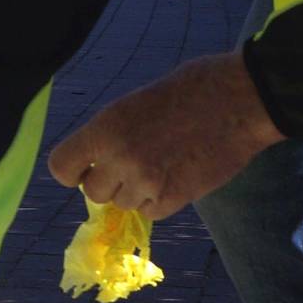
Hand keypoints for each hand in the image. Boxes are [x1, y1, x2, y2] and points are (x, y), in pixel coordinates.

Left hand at [44, 52, 286, 219]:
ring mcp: (147, 182)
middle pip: (93, 192)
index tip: (86, 168)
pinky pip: (151, 213)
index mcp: (106, 127)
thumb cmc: (191, 89)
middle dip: (109, 182)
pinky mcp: (174, 199)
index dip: (73, 170)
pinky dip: (159, 201)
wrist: (241, 100)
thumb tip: (101, 161)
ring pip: (123, 204)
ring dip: (136, 192)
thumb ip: (114, 134)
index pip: (61, 167)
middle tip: (133, 165)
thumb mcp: (137, 103)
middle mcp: (121, 158)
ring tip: (162, 165)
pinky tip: (176, 176)